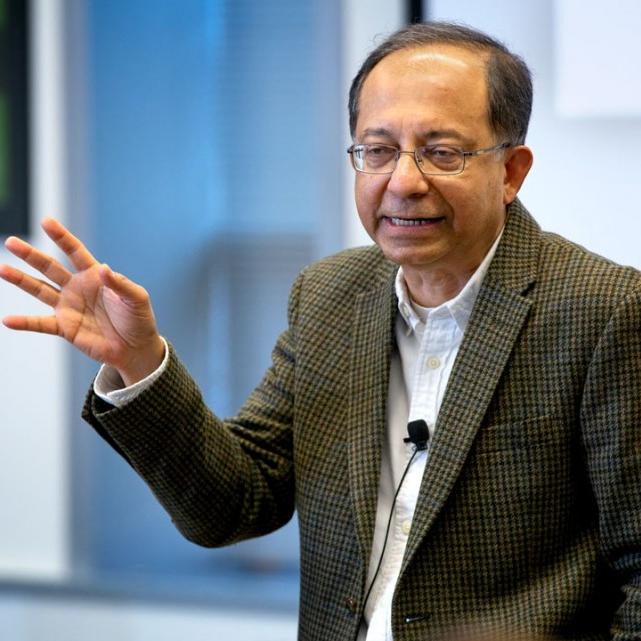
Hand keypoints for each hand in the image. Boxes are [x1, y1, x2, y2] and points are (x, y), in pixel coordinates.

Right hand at [0, 218, 164, 385]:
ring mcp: (69, 307)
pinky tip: (8, 320)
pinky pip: (41, 324)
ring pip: (40, 290)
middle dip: (31, 255)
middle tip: (11, 242)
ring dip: (21, 280)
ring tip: (2, 269)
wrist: (135, 348)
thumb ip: (120, 284)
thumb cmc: (138, 319)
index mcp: (95, 276)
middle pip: (50, 267)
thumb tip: (104, 269)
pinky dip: (25, 322)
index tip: (46, 222)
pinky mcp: (65, 327)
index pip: (75, 252)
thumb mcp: (137, 298)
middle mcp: (77, 288)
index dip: (61, 237)